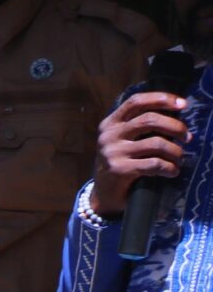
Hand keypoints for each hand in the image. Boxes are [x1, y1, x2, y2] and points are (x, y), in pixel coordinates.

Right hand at [94, 89, 192, 217]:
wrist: (104, 193)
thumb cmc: (121, 162)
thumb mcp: (122, 139)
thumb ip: (139, 126)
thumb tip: (175, 114)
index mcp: (110, 123)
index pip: (136, 102)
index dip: (161, 99)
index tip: (182, 104)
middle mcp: (109, 135)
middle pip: (149, 120)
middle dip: (175, 127)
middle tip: (187, 137)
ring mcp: (113, 152)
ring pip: (156, 143)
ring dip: (175, 151)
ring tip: (180, 158)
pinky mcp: (120, 170)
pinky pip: (154, 164)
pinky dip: (169, 168)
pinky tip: (172, 171)